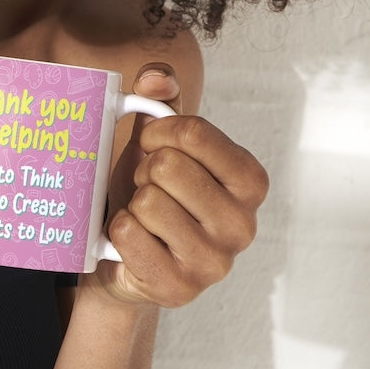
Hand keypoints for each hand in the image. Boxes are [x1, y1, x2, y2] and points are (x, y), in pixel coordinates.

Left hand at [84, 63, 268, 307]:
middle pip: (168, 167)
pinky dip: (119, 231)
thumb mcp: (161, 142)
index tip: (152, 144)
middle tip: (150, 187)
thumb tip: (155, 79)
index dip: (159, 131)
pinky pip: (128, 236)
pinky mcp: (179, 289)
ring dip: (134, 203)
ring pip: (147, 202)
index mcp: (250, 181)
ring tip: (144, 215)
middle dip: (146, 171)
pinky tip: (133, 241)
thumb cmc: (153, 191)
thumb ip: (163, 101)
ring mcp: (215, 263)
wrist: (127, 257)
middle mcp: (243, 225)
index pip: (193, 132)